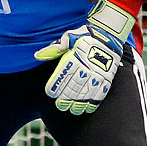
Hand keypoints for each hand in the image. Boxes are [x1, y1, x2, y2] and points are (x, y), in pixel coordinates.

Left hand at [33, 0, 135, 114]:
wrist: (108, 35)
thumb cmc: (85, 37)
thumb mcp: (68, 37)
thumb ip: (54, 48)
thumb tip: (38, 55)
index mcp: (74, 58)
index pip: (62, 76)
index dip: (56, 86)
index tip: (51, 94)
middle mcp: (86, 68)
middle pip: (74, 87)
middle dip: (66, 99)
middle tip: (60, 106)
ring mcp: (98, 74)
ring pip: (87, 93)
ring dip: (79, 103)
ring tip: (73, 110)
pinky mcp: (107, 78)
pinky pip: (100, 93)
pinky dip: (94, 102)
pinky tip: (88, 108)